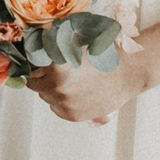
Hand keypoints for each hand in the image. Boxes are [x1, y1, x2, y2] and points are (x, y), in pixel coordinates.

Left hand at [30, 48, 150, 124]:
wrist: (126, 72)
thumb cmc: (102, 55)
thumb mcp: (73, 44)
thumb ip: (52, 48)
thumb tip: (35, 48)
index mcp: (54, 67)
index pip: (33, 69)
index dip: (38, 65)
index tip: (42, 64)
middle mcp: (56, 87)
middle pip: (36, 84)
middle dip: (43, 78)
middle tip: (56, 73)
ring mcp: (64, 103)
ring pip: (46, 97)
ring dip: (51, 90)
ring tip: (70, 83)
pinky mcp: (72, 115)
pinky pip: (56, 109)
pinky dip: (61, 102)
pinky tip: (75, 93)